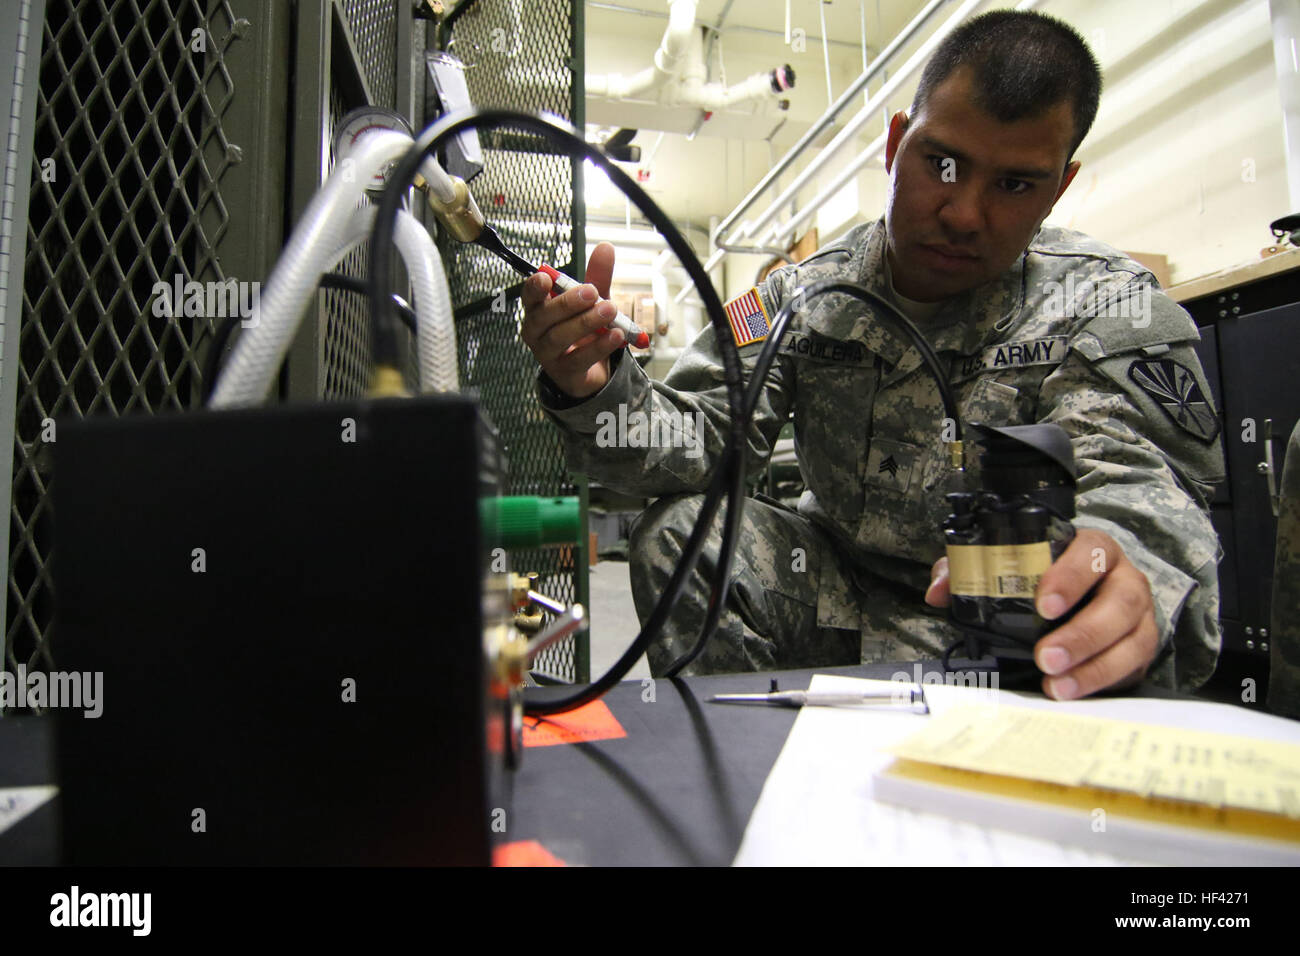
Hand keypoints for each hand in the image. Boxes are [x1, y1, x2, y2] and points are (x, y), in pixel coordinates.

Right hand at [520, 241, 624, 398]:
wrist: (590, 370)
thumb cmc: (584, 330)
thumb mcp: (592, 302)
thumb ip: (597, 277)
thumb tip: (606, 247)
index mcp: (538, 309)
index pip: (529, 296)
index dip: (534, 287)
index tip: (546, 278)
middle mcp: (536, 331)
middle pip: (544, 316)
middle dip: (568, 303)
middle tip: (593, 292)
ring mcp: (547, 354)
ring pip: (560, 337)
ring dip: (586, 322)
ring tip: (610, 310)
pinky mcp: (564, 372)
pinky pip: (580, 359)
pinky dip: (599, 346)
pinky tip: (616, 335)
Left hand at [924, 528, 1158, 699]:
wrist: (1083, 598)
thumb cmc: (1042, 579)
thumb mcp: (1004, 567)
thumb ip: (970, 571)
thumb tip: (939, 591)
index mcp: (1089, 549)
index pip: (1088, 553)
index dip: (1070, 577)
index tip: (1044, 604)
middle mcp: (1123, 577)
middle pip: (1120, 600)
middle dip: (1083, 632)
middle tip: (1046, 656)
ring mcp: (1138, 613)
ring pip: (1131, 637)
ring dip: (1093, 665)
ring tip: (1056, 683)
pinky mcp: (1140, 646)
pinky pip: (1131, 665)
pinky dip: (1100, 681)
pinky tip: (1070, 690)